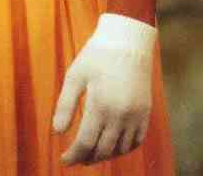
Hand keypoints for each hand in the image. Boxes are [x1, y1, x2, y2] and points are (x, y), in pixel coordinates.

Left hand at [53, 14, 156, 165]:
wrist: (127, 42)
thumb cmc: (96, 56)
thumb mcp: (75, 75)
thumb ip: (65, 105)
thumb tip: (56, 133)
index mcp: (101, 105)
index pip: (86, 142)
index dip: (73, 155)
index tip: (64, 160)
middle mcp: (121, 114)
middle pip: (103, 150)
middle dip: (87, 158)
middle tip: (75, 159)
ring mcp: (136, 115)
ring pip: (120, 149)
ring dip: (104, 156)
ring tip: (90, 155)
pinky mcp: (145, 113)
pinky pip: (136, 141)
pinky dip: (123, 149)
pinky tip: (111, 147)